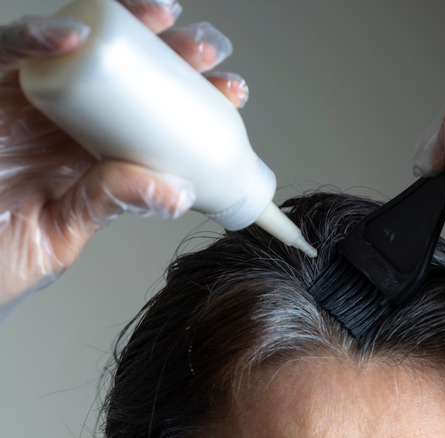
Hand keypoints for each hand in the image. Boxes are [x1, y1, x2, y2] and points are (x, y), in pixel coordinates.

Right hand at [0, 0, 248, 309]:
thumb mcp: (64, 231)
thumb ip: (110, 204)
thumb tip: (177, 192)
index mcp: (93, 151)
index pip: (151, 114)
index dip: (193, 97)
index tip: (233, 92)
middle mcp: (64, 119)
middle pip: (125, 72)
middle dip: (172, 54)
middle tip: (208, 52)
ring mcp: (25, 103)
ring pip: (77, 47)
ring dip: (123, 27)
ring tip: (163, 20)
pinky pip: (4, 54)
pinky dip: (35, 37)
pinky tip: (73, 35)